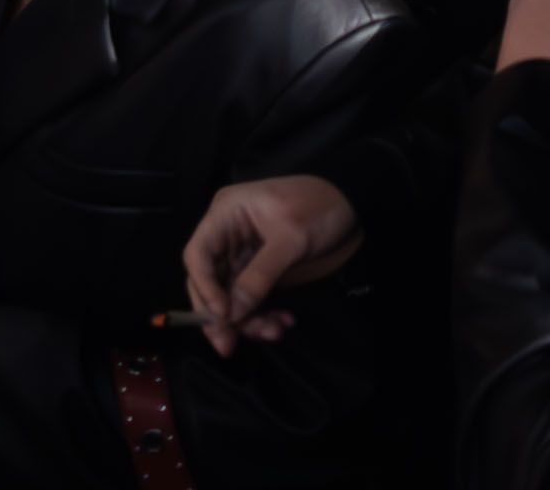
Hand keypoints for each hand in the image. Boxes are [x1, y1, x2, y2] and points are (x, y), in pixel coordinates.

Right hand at [182, 175, 364, 347]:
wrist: (350, 203)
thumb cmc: (319, 209)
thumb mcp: (291, 240)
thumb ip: (259, 277)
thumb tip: (231, 315)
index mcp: (226, 214)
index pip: (198, 255)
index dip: (204, 288)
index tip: (223, 317)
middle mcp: (226, 233)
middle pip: (208, 281)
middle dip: (222, 315)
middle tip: (230, 346)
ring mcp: (240, 252)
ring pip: (228, 295)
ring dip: (247, 319)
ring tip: (275, 331)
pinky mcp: (257, 267)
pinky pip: (248, 297)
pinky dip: (261, 313)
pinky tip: (283, 322)